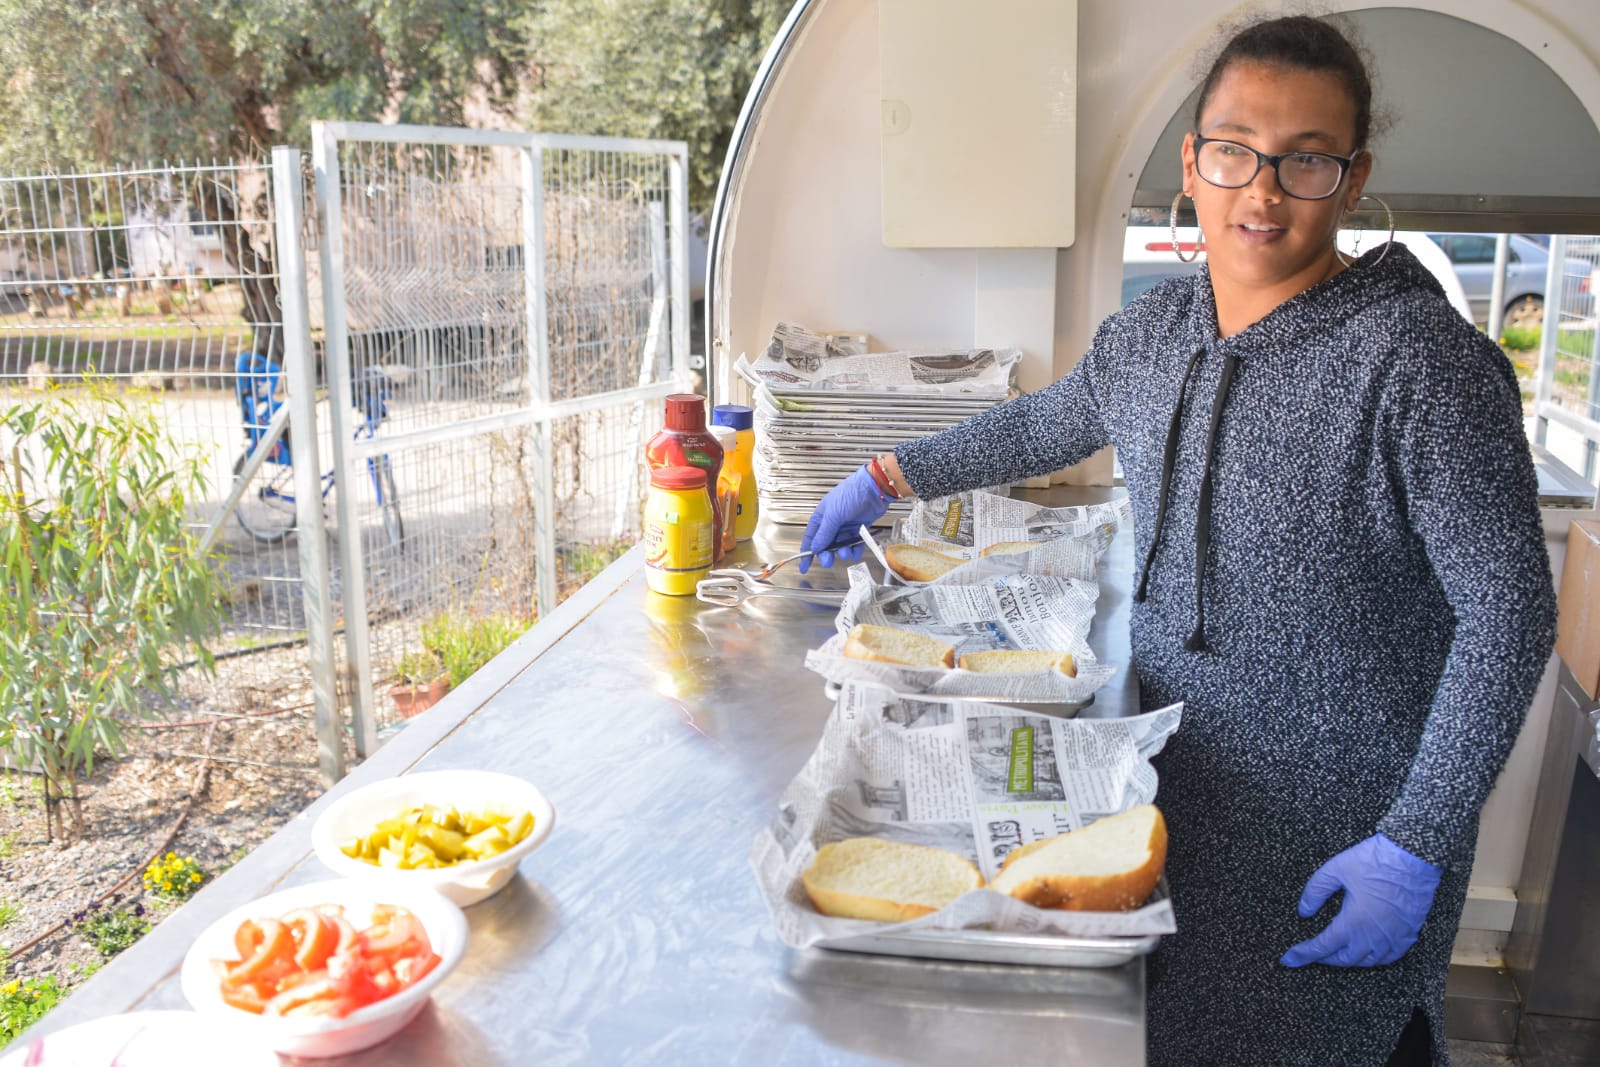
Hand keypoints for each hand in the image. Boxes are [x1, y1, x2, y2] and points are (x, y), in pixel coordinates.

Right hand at [799, 465, 887, 572]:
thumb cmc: (851, 494)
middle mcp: (832, 522)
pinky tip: (856, 551)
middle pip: (825, 544)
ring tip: (846, 552)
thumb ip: (824, 533)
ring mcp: (846, 526)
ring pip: (841, 545)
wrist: (874, 489)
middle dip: (827, 554)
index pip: (811, 538)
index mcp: (822, 517)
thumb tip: (815, 548)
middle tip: (829, 561)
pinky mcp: (859, 528)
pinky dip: (855, 549)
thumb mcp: (833, 515)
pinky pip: (854, 544)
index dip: (807, 553)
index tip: (804, 567)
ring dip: (842, 552)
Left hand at [1280, 833, 1441, 967]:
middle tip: (1311, 953)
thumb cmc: (1374, 861)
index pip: (1323, 946)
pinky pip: (1391, 957)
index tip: (1289, 959)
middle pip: (1344, 959)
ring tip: (1335, 953)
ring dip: (1349, 960)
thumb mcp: (1335, 869)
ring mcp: (1394, 937)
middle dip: (1325, 958)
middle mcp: (1374, 936)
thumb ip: (1315, 891)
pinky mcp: (1409, 933)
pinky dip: (1374, 958)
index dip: (1304, 954)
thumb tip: (1303, 911)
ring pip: (1367, 961)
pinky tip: (1367, 952)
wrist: (1412, 857)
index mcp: (1354, 922)